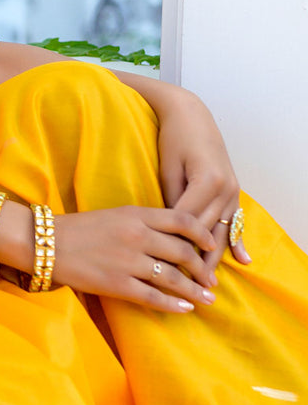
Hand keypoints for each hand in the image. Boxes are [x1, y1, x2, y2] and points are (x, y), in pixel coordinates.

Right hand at [50, 206, 217, 312]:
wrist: (47, 243)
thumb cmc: (81, 228)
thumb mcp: (116, 214)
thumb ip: (145, 222)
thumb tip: (174, 236)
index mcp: (137, 215)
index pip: (183, 220)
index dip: (203, 234)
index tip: (213, 246)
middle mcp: (137, 236)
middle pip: (183, 252)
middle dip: (203, 269)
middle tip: (212, 281)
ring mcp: (128, 262)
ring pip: (173, 278)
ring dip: (194, 291)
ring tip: (207, 299)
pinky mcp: (117, 284)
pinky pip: (153, 297)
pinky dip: (173, 305)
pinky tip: (185, 310)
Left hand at [152, 87, 250, 279]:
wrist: (191, 116)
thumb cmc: (173, 140)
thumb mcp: (167, 169)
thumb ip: (171, 201)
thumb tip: (170, 231)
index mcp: (206, 181)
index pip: (187, 222)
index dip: (174, 246)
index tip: (163, 269)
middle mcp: (225, 188)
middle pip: (206, 231)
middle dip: (194, 260)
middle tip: (184, 288)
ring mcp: (233, 190)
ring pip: (221, 231)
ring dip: (214, 258)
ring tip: (206, 285)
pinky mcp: (233, 191)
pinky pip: (235, 221)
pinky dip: (237, 241)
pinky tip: (243, 261)